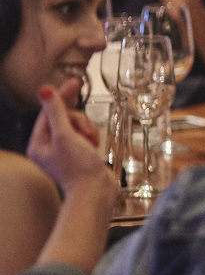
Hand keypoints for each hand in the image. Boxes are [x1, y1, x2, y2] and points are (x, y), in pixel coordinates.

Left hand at [27, 80, 109, 194]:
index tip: (76, 82)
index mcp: (38, 143)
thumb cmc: (78, 168)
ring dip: (87, 130)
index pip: (48, 112)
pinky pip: (84, 135)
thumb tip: (44, 89)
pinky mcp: (78, 154)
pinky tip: (95, 146)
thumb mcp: (66, 135)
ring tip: (92, 142)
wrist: (96, 192)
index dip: (62, 96)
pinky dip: (91, 137)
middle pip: (64, 118)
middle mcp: (48, 147)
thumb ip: (57, 111)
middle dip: (79, 122)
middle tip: (86, 134)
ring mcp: (64, 151)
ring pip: (76, 126)